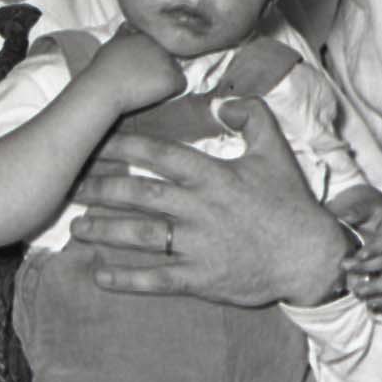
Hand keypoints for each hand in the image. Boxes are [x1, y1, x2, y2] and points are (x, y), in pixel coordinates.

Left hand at [70, 97, 348, 304]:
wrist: (310, 257)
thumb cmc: (291, 204)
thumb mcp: (276, 152)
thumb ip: (253, 117)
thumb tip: (223, 102)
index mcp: (214, 176)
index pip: (159, 157)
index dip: (122, 149)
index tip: (95, 144)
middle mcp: (199, 209)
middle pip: (138, 195)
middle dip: (101, 189)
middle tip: (71, 186)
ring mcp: (197, 246)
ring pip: (139, 236)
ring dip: (104, 231)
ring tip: (76, 227)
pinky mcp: (200, 278)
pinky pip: (155, 279)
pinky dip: (125, 278)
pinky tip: (99, 274)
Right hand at [89, 23, 185, 111]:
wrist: (105, 87)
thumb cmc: (104, 68)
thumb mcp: (112, 43)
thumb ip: (124, 34)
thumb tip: (128, 24)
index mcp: (147, 34)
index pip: (160, 45)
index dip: (152, 57)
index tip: (141, 67)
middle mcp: (161, 43)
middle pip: (170, 56)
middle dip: (161, 66)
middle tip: (145, 78)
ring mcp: (168, 59)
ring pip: (177, 70)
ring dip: (167, 77)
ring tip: (149, 86)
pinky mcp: (172, 77)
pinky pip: (181, 84)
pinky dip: (173, 90)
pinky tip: (157, 93)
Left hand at [329, 184, 381, 312]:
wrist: (367, 212)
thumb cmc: (359, 206)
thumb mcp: (356, 202)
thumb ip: (351, 210)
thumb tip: (342, 218)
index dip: (375, 250)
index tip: (357, 256)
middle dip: (367, 269)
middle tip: (344, 267)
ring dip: (377, 290)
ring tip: (356, 292)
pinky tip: (369, 306)